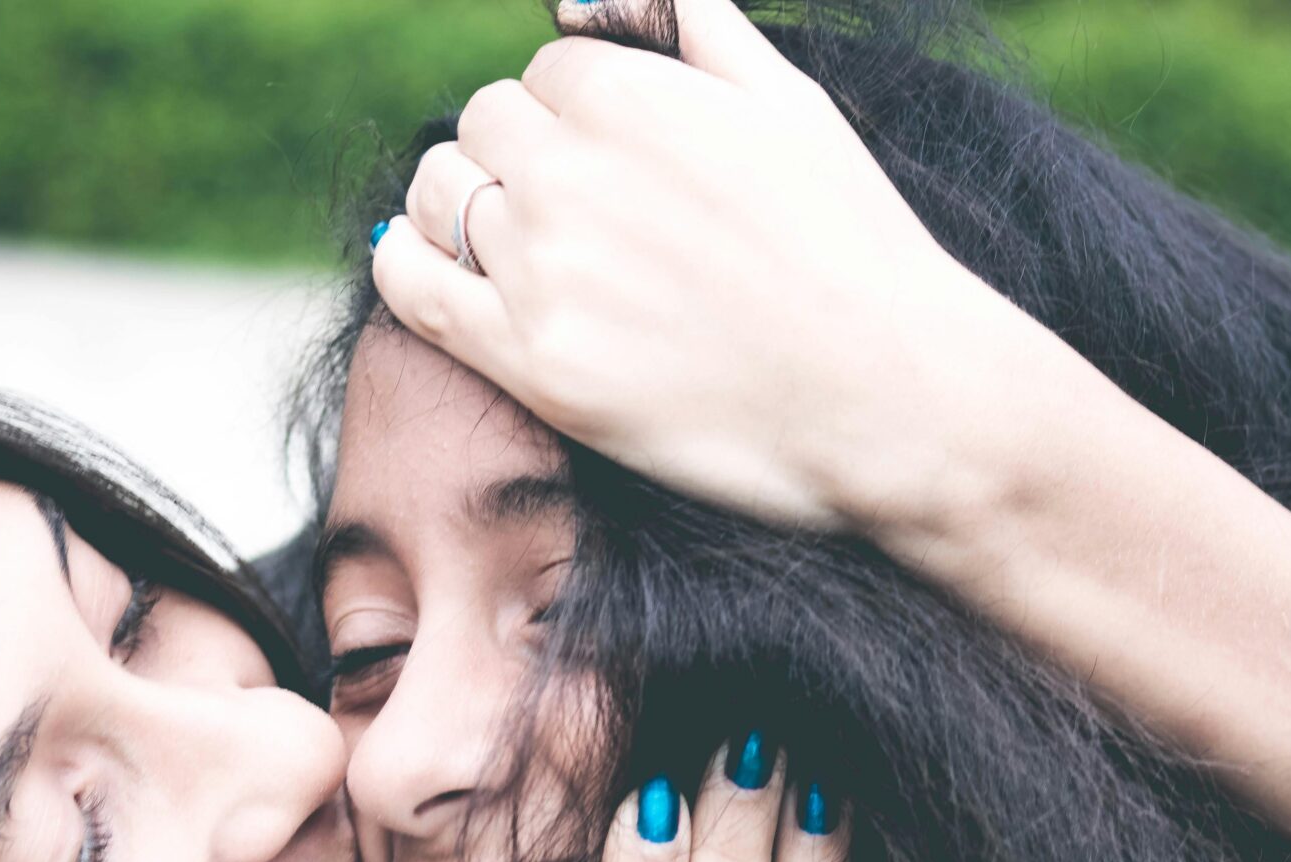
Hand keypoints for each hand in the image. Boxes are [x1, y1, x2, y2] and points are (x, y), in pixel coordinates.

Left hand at [371, 0, 1032, 534]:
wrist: (885, 395)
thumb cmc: (853, 246)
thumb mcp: (788, 101)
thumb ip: (693, 25)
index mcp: (626, 96)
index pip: (542, 73)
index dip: (572, 114)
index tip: (613, 162)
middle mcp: (567, 173)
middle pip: (482, 128)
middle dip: (519, 156)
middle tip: (576, 212)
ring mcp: (540, 270)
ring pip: (442, 198)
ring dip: (470, 210)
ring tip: (523, 246)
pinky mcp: (529, 363)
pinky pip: (412, 286)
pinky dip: (405, 260)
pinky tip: (426, 260)